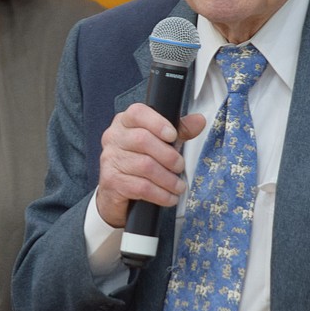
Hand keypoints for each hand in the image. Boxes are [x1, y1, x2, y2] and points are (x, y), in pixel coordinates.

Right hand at [95, 103, 205, 227]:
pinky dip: (160, 194)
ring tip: (178, 186)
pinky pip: (141, 187)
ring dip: (168, 179)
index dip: (157, 123)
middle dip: (169, 156)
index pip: (137, 113)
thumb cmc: (138, 163)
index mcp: (124, 122)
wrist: (115, 194)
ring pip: (145, 166)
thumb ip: (179, 131)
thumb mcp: (160, 143)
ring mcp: (110, 159)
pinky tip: (169, 197)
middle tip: (180, 166)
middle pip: (143, 140)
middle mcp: (114, 138)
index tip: (173, 136)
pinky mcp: (112, 181)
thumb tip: (199, 120)